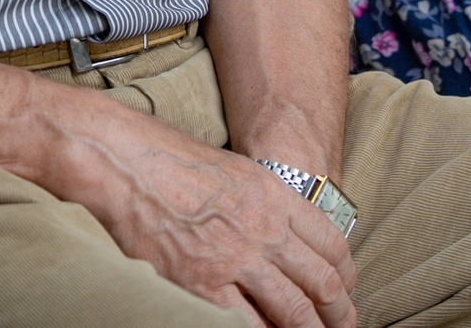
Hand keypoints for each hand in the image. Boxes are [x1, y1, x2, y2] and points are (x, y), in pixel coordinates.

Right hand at [56, 98, 356, 327]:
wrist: (124, 163)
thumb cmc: (170, 160)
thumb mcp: (236, 169)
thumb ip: (266, 204)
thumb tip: (284, 238)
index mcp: (276, 196)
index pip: (332, 245)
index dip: (346, 277)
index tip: (345, 292)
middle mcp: (265, 228)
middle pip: (322, 284)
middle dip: (339, 315)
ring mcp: (235, 258)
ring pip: (294, 311)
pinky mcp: (202, 284)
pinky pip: (246, 325)